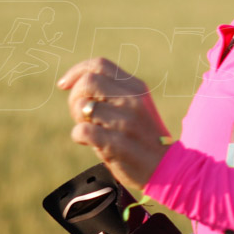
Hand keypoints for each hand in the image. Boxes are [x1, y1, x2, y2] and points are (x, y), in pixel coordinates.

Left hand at [57, 57, 169, 190]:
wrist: (168, 168)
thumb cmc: (144, 138)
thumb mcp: (136, 107)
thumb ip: (113, 93)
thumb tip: (75, 84)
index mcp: (137, 88)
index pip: (100, 65)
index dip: (76, 72)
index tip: (64, 85)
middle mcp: (132, 100)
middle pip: (88, 81)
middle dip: (75, 97)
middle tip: (81, 114)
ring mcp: (126, 121)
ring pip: (83, 106)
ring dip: (78, 118)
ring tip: (91, 129)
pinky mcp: (117, 144)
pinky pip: (82, 131)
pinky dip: (78, 136)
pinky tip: (89, 143)